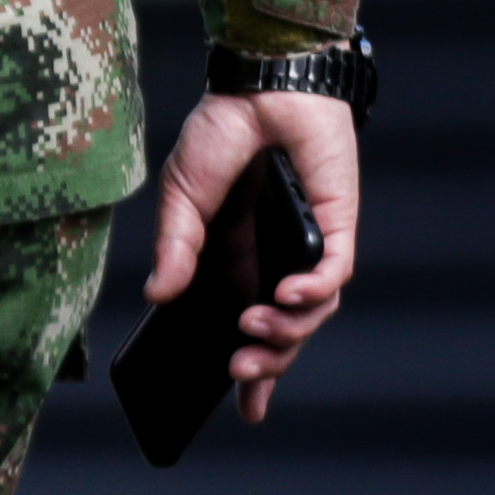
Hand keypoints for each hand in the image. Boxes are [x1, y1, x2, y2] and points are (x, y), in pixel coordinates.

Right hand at [146, 89, 360, 424]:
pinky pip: (333, 274)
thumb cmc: (222, 134)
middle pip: (287, 335)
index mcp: (242, 265)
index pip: (253, 331)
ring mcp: (309, 247)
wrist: (260, 83)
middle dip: (267, 364)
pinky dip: (312, 293)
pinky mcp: (336, 225)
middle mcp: (279, 263)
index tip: (247, 411)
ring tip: (252, 330)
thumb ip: (175, 248)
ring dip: (285, 333)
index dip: (256, 374)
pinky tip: (285, 297)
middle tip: (240, 371)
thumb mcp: (182, 197)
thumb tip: (159, 295)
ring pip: (312, 314)